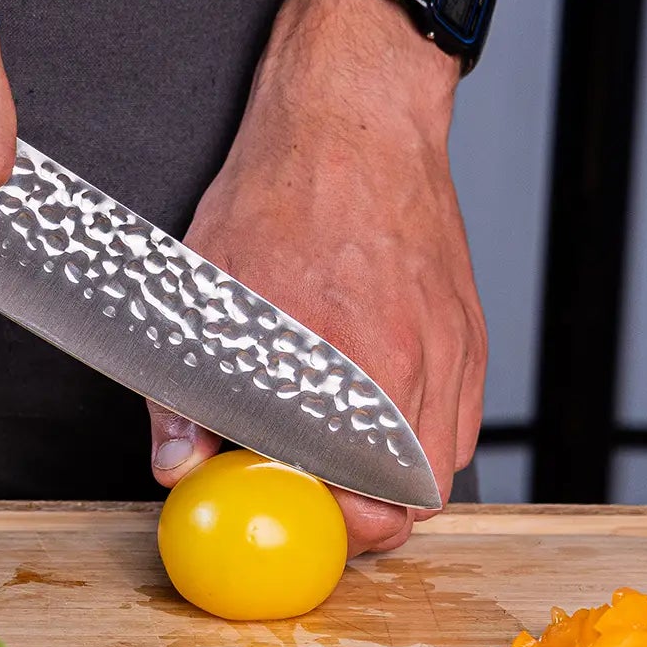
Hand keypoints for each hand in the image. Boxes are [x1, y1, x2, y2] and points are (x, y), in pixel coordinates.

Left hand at [149, 0, 486, 554]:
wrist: (355, 117)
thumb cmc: (283, 192)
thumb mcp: (206, 289)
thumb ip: (185, 392)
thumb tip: (177, 466)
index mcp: (357, 358)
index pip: (376, 496)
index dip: (341, 529)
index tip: (302, 522)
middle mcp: (420, 359)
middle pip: (417, 496)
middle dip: (368, 516)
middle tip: (316, 502)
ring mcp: (454, 346)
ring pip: (442, 462)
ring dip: (396, 478)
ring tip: (342, 457)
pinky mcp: (469, 330)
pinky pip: (457, 416)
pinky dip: (421, 434)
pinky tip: (374, 411)